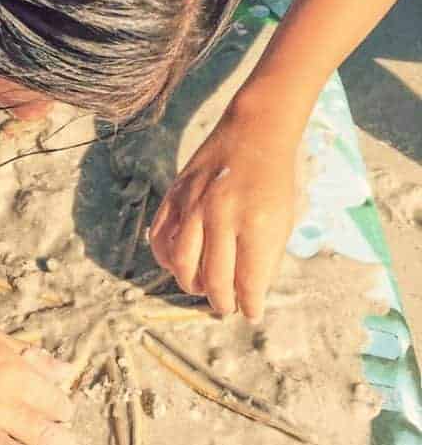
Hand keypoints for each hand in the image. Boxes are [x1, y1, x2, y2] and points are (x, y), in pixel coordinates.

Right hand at [150, 107, 297, 321]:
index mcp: (257, 222)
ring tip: (203, 288)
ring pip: (182, 265)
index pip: (249, 280)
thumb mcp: (283, 219)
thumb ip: (265, 258)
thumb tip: (249, 293)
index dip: (251, 305)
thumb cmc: (274, 178)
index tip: (251, 313)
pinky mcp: (175, 197)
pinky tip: (179, 265)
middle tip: (227, 308)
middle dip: (222, 302)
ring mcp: (193, 205)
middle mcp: (221, 215)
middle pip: (214, 279)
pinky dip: (166, 260)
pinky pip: (160, 240)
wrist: (253, 131)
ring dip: (192, 285)